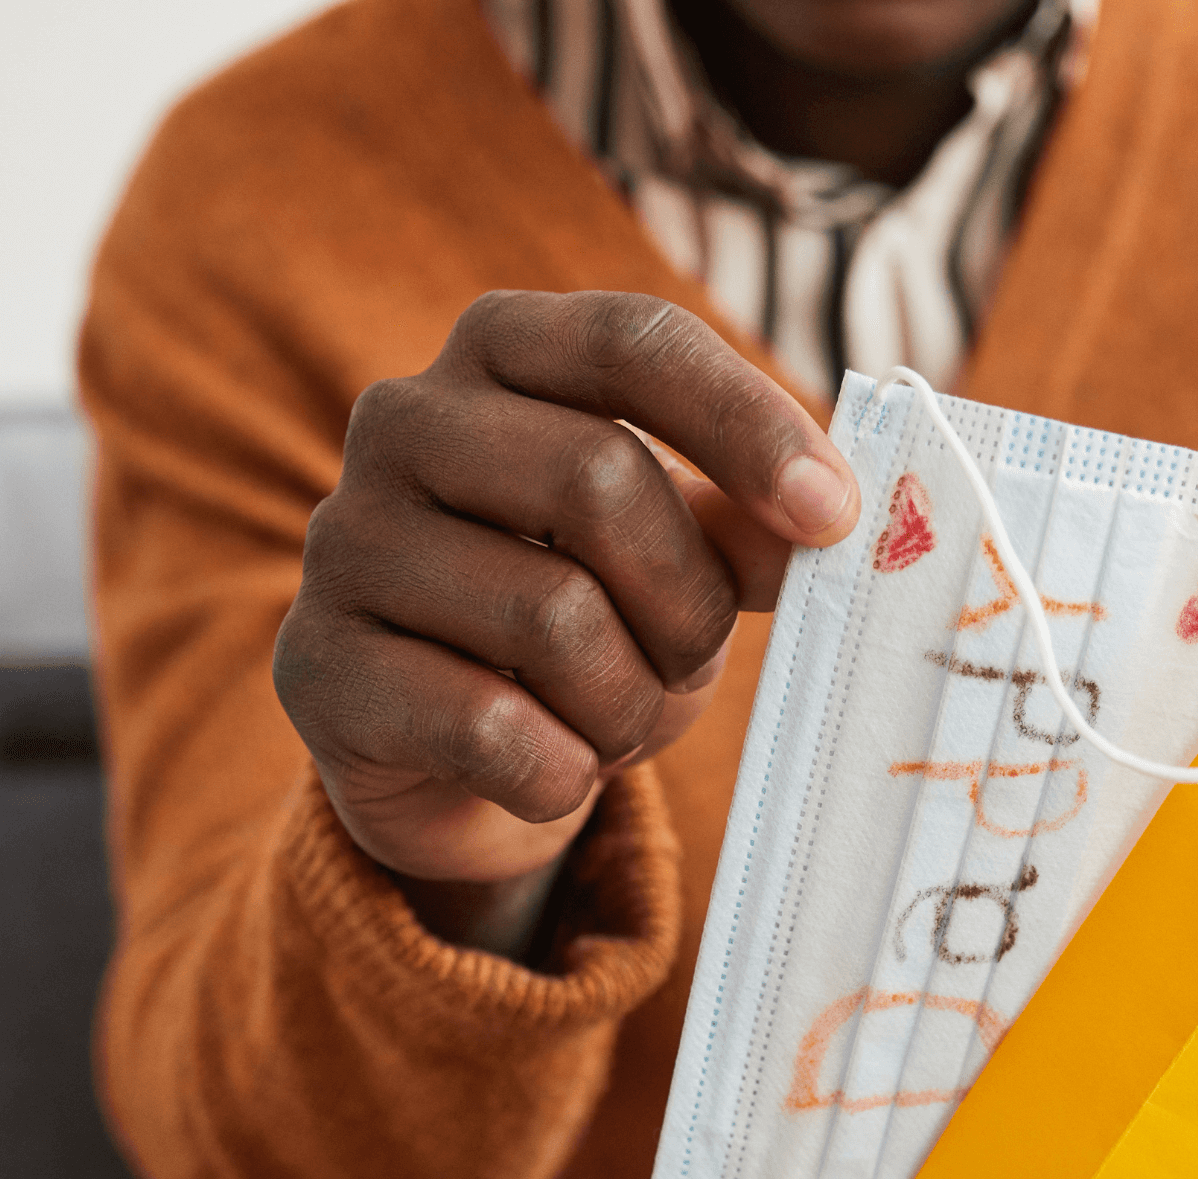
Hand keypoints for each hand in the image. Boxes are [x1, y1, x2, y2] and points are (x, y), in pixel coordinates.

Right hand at [274, 290, 857, 953]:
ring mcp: (344, 540)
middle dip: (686, 602)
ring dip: (628, 705)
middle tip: (690, 662)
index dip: (745, 423)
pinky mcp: (318, 666)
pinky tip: (552, 773)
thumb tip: (824, 517)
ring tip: (613, 722)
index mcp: (503, 355)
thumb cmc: (587, 630)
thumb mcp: (681, 566)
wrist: (455, 764)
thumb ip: (745, 528)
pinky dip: (562, 774)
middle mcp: (403, 421)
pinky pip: (490, 728)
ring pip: (553, 616)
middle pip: (600, 480)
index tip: (834, 515)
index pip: (633, 341)